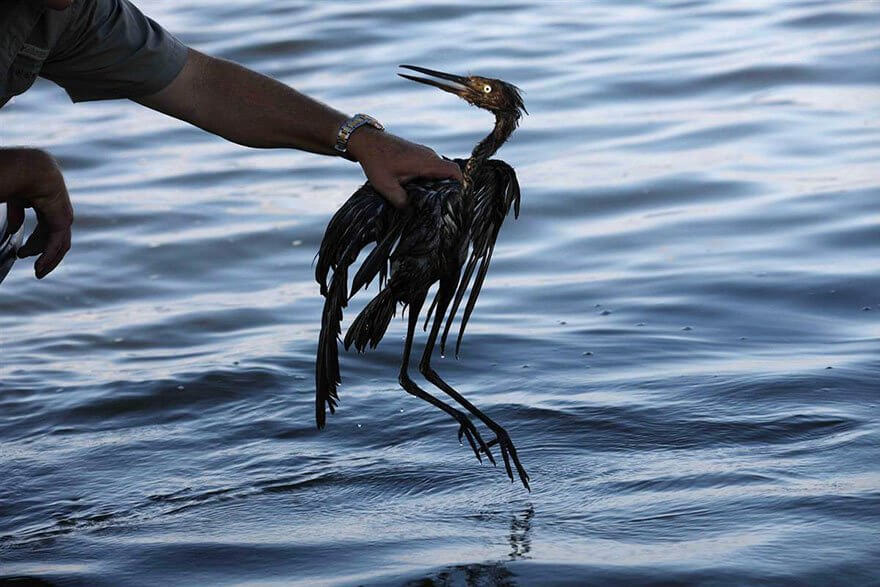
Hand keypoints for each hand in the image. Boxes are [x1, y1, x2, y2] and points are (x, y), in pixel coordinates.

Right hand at [1, 149, 73, 278]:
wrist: (28, 169)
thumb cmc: (18, 177)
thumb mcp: (16, 200)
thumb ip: (16, 214)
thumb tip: (13, 231)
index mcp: (48, 204)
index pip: (46, 229)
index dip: (35, 244)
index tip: (21, 253)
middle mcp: (58, 212)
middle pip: (54, 239)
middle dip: (43, 254)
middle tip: (35, 269)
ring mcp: (62, 216)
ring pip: (59, 245)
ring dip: (49, 260)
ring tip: (37, 271)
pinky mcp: (62, 221)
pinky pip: (56, 244)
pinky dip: (48, 257)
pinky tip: (39, 267)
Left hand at [347, 127, 462, 207]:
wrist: (366, 141)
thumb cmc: (376, 161)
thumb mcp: (386, 186)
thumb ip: (401, 201)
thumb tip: (411, 212)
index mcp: (426, 162)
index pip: (454, 171)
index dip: (460, 185)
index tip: (456, 199)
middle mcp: (429, 156)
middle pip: (448, 173)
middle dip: (446, 189)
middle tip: (440, 206)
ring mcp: (424, 154)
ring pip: (438, 171)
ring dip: (435, 184)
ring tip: (427, 200)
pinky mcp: (417, 154)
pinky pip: (429, 168)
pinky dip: (427, 179)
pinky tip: (417, 190)